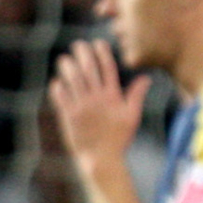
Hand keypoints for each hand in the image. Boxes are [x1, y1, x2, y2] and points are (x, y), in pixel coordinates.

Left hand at [50, 40, 149, 164]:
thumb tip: (145, 78)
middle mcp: (96, 99)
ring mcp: (81, 107)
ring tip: (64, 59)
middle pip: (88, 69)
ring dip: (67, 67)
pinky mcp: (69, 116)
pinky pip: (60, 97)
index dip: (102, 53)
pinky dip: (58, 87)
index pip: (107, 68)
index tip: (97, 43)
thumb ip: (137, 95)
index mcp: (112, 97)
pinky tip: (57, 81)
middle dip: (82, 53)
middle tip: (78, 45)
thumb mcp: (132, 116)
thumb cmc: (119, 139)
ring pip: (72, 79)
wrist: (102, 160)